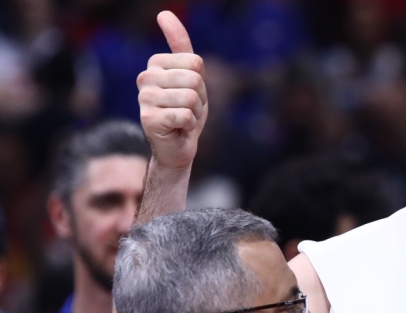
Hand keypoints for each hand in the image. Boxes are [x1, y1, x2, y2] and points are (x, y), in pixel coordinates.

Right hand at [137, 11, 207, 171]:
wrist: (177, 147)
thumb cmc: (185, 111)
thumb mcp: (191, 76)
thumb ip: (180, 45)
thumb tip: (163, 13)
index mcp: (155, 64)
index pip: (195, 62)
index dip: (201, 83)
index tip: (189, 94)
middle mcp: (145, 78)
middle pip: (195, 79)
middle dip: (200, 99)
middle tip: (187, 110)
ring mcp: (144, 98)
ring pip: (191, 98)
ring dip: (195, 113)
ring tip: (182, 119)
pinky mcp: (148, 119)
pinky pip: (185, 115)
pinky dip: (189, 126)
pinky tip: (177, 129)